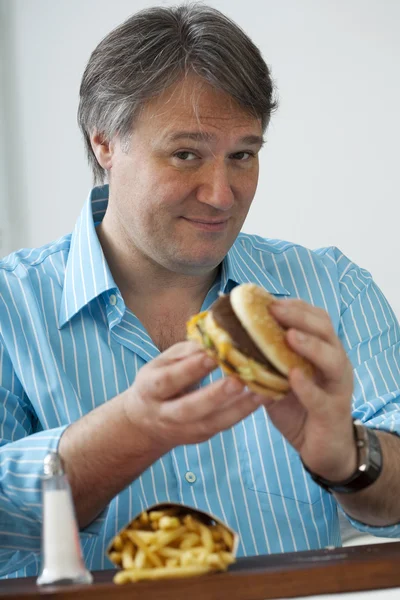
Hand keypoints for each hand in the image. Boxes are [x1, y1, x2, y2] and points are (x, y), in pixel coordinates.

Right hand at [123, 341, 263, 449]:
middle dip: (215, 395)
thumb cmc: (159, 380)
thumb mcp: (163, 363)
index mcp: (150, 389)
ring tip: (262, 392)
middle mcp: (165, 414)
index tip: (213, 354)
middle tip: (239, 381)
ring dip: (239, 408)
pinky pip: (223, 425)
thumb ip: (186, 352)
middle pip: (189, 408)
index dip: (191, 368)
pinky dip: (244, 413)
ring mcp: (184, 430)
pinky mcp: (201, 436)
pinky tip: (262, 399)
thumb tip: (214, 334)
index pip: (170, 379)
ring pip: (211, 422)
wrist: (146, 423)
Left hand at [263, 299, 355, 481]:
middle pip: (325, 330)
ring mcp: (337, 387)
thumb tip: (227, 339)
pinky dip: (307, 386)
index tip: (267, 300)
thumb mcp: (278, 378)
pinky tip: (293, 376)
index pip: (314, 318)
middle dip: (299, 316)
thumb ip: (262, 359)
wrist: (324, 449)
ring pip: (331, 359)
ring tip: (289, 336)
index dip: (293, 306)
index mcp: (322, 350)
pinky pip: (321, 397)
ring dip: (309, 345)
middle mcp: (334, 363)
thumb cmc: (299, 408)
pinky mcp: (332, 413)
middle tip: (274, 309)